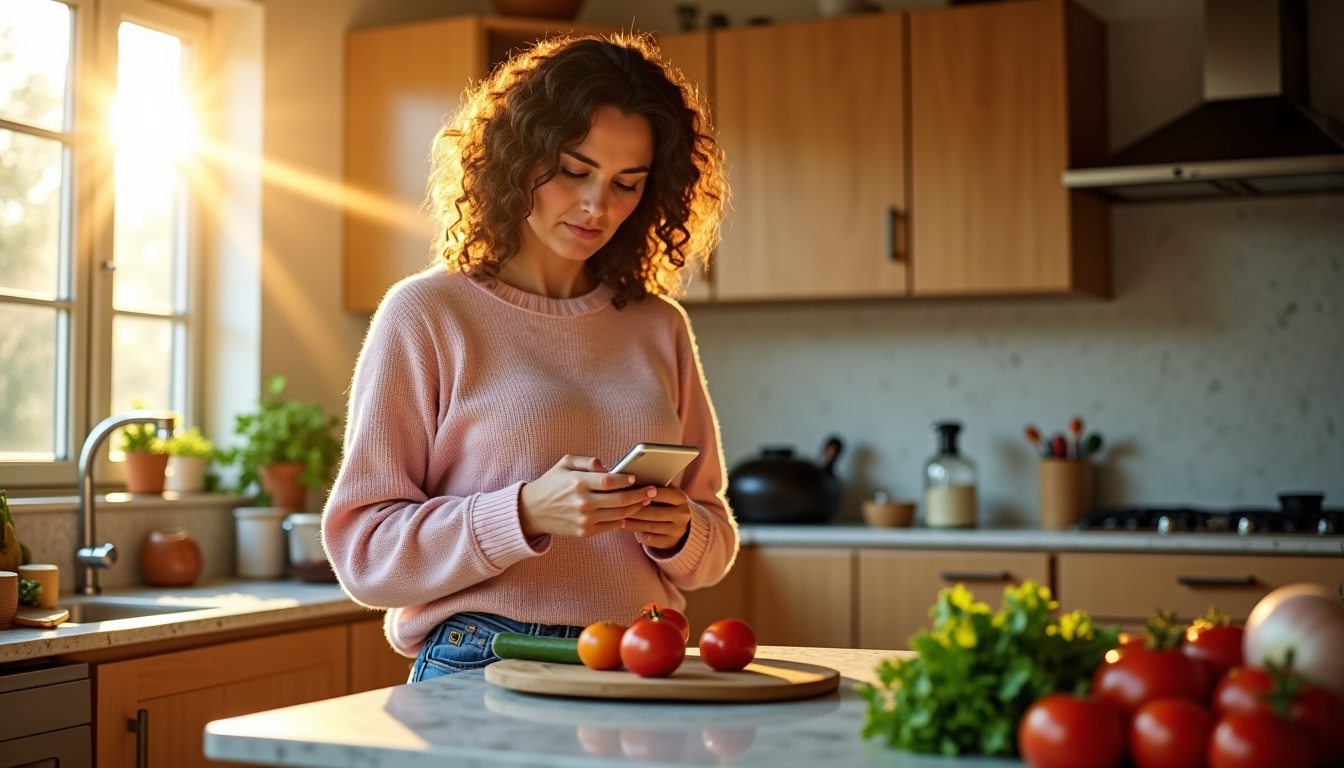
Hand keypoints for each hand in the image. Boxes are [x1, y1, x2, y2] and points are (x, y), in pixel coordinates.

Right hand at [518, 455, 656, 538]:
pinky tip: (629, 513)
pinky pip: (610, 526)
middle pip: (620, 500)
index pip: (610, 481)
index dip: (626, 480)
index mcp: (578, 482)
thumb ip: (588, 461)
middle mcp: (582, 502)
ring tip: (645, 501)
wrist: (532, 511)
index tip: (636, 478)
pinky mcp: (584, 532)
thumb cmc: (552, 483)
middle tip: (652, 491)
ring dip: (635, 508)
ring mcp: (584, 520)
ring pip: (619, 515)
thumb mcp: (565, 463)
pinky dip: (623, 520)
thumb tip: (608, 467)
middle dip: (640, 495)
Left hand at [623, 486, 691, 549]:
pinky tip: (626, 527)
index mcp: (680, 498)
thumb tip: (631, 481)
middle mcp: (682, 515)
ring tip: (618, 517)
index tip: (629, 491)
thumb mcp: (665, 493)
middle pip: (654, 512)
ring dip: (632, 522)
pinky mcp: (669, 542)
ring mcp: (677, 530)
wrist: (678, 526)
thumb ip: (653, 487)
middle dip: (634, 510)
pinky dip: (636, 532)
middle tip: (618, 507)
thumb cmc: (665, 503)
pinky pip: (649, 538)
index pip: (662, 494)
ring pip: (650, 526)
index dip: (645, 493)